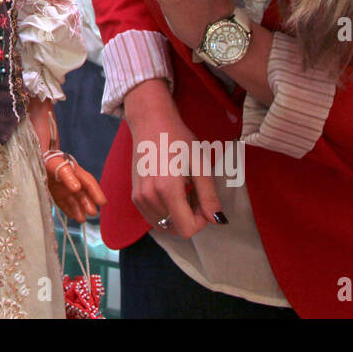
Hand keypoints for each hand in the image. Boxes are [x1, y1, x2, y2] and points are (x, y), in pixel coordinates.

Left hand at [45, 154, 105, 222]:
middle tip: (92, 213)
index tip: (102, 202)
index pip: (89, 183)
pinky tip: (72, 217)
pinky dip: (68, 210)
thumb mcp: (60, 166)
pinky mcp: (55, 194)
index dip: (96, 192)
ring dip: (79, 210)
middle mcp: (72, 182)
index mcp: (77, 173)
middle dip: (88, 204)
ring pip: (74, 201)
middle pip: (83, 195)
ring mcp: (64, 189)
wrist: (35, 160)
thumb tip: (77, 188)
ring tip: (81, 220)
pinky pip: (63, 204)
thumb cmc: (50, 161)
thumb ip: (68, 176)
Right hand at [124, 79, 224, 239]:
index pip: (186, 229)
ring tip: (182, 189)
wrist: (150, 122)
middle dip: (190, 217)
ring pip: (165, 224)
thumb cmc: (178, 139)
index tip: (204, 202)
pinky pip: (154, 217)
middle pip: (176, 228)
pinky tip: (170, 190)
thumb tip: (217, 221)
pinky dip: (165, 211)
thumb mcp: (200, 164)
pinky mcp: (134, 196)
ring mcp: (139, 198)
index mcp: (167, 189)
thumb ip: (209, 196)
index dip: (201, 221)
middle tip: (194, 192)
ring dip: (177, 214)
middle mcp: (149, 197)